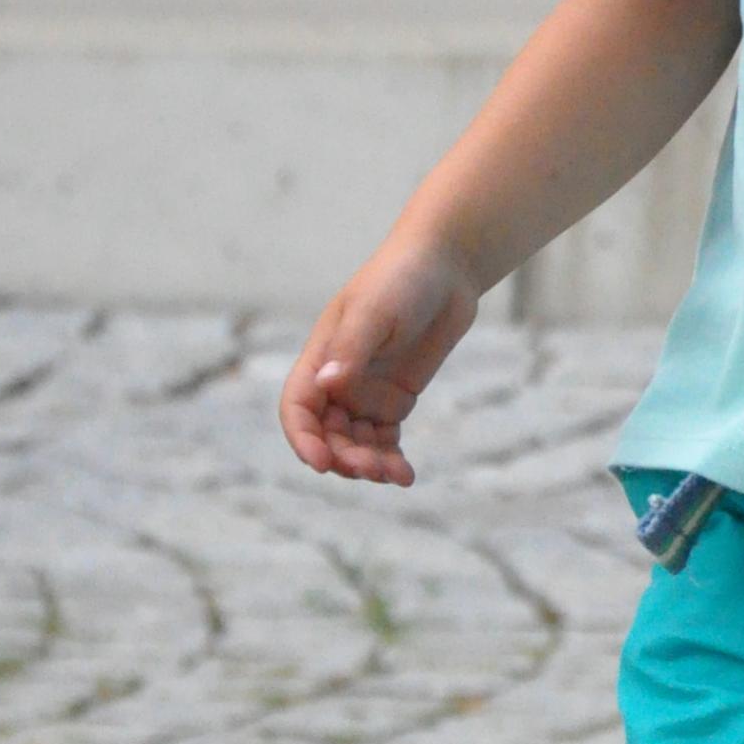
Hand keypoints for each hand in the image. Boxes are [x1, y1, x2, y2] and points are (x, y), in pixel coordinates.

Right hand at [279, 235, 480, 485]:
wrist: (446, 267)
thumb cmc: (402, 279)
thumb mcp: (375, 311)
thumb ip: (352, 349)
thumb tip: (326, 384)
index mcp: (321, 357)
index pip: (298, 408)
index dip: (303, 438)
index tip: (321, 463)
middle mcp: (338, 380)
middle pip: (327, 433)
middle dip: (343, 457)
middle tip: (371, 470)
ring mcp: (366, 392)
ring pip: (356, 442)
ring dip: (367, 463)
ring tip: (393, 475)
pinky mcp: (395, 399)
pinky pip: (385, 439)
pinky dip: (391, 459)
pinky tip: (404, 475)